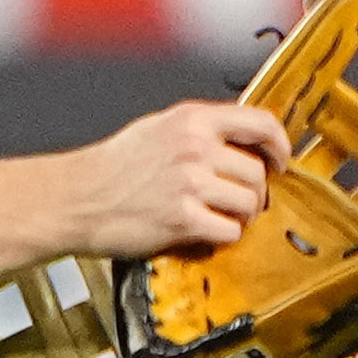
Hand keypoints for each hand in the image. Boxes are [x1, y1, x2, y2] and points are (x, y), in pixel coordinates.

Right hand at [62, 99, 282, 260]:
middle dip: (255, 193)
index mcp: (192, 120)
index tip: (281, 161)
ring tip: (219, 218)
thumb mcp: (157, 128)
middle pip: (257, 173)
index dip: (279, 145)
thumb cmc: (111, 167)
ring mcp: (190, 183)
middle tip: (240, 203)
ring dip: (240, 217)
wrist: (76, 198)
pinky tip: (204, 233)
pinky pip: (229, 231)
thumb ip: (198, 130)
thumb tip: (237, 141)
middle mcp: (195, 147)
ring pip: (248, 204)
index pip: (259, 122)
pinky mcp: (183, 219)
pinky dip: (223, 237)